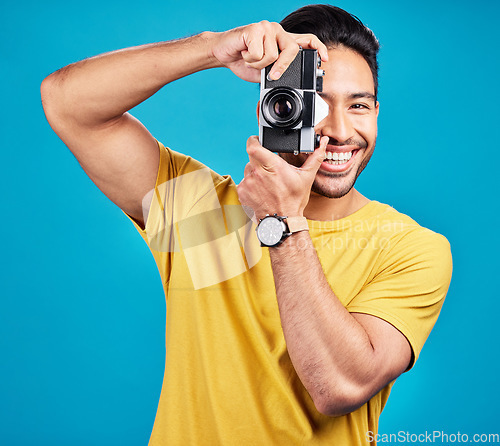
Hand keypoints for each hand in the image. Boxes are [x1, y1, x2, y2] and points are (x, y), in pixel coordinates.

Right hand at [208, 21, 327, 82]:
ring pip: (272, 55)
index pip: (307, 40)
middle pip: (291, 50)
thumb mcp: (265, 71)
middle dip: (281, 67)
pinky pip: (259, 53)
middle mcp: (277, 31)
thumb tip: (288, 80)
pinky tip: (244, 53)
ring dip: (259, 64)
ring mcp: (267, 27)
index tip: (324, 59)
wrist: (222, 53)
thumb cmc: (244, 61)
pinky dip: (250, 60)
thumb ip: (278, 72)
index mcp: (283, 40)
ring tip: (250, 59)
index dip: (318, 48)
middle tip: (270, 74)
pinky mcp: (254, 29)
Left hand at [237, 135, 328, 219]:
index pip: (253, 146)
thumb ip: (315, 157)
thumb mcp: (307, 177)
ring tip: (267, 183)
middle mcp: (258, 173)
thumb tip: (324, 142)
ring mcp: (248, 183)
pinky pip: (244, 182)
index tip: (258, 141)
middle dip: (259, 158)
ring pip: (248, 169)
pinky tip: (261, 191)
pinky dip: (250, 184)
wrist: (283, 221)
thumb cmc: (294, 200)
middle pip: (251, 156)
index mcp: (273, 166)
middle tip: (268, 167)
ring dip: (255, 172)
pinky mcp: (242, 192)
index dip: (254, 140)